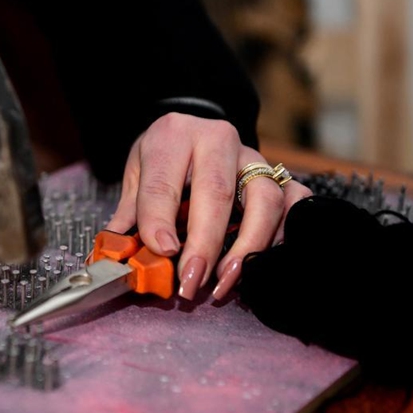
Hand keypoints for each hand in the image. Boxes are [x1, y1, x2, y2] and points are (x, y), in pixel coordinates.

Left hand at [106, 112, 311, 300]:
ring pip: (265, 198)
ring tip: (224, 280)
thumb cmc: (163, 158)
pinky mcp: (277, 173)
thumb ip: (130, 216)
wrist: (191, 130)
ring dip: (247, 246)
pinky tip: (261, 262)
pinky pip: (295, 201)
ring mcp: (252, 157)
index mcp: (173, 137)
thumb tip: (118, 257)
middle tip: (191, 281)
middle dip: (205, 244)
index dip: (160, 221)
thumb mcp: (136, 175)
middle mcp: (217, 140)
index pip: (163, 183)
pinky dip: (283, 233)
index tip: (162, 252)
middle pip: (218, 193)